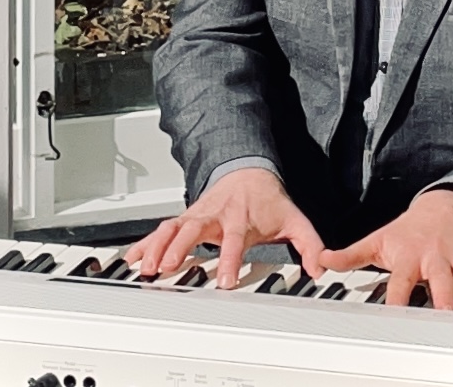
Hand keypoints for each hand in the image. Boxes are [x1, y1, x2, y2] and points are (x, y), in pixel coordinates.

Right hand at [123, 168, 324, 288]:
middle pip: (194, 229)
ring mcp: (197, 214)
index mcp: (241, 217)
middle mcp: (215, 214)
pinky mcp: (185, 217)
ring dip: (157, 246)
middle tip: (166, 269)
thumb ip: (309, 244)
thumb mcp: (294, 219)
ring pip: (173, 227)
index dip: (228, 259)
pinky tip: (132, 258)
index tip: (224, 281)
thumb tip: (320, 267)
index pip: (234, 239)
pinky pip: (163, 229)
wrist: (248, 170)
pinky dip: (146, 243)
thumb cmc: (267, 200)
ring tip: (145, 268)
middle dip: (180, 248)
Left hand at [319, 189, 452, 313]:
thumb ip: (350, 255)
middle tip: (449, 328)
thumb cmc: (406, 230)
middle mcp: (436, 259)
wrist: (440, 205)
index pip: (400, 286)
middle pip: (441, 286)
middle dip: (445, 305)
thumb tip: (321, 261)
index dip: (396, 304)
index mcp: (409, 258)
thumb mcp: (376, 239)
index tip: (395, 325)